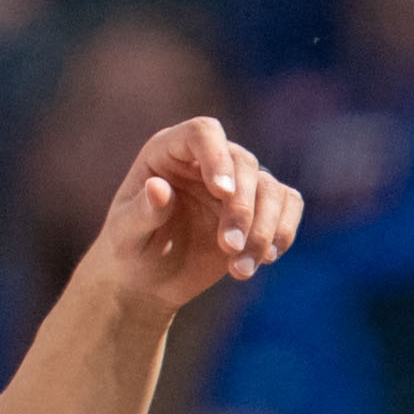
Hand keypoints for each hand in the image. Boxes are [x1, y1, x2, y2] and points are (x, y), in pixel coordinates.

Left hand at [69, 114, 302, 321]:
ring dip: (264, 229)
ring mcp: (237, 182)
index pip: (203, 133)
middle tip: (228, 249)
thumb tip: (158, 188)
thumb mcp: (125, 235)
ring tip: (240, 270)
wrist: (147, 280)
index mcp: (169, 151)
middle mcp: (207, 160)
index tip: (223, 193)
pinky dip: (282, 233)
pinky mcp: (258, 208)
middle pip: (244, 163)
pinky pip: (288, 205)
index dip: (217, 156)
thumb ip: (142, 212)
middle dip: (242, 209)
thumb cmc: (129, 251)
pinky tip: (263, 260)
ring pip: (270, 188)